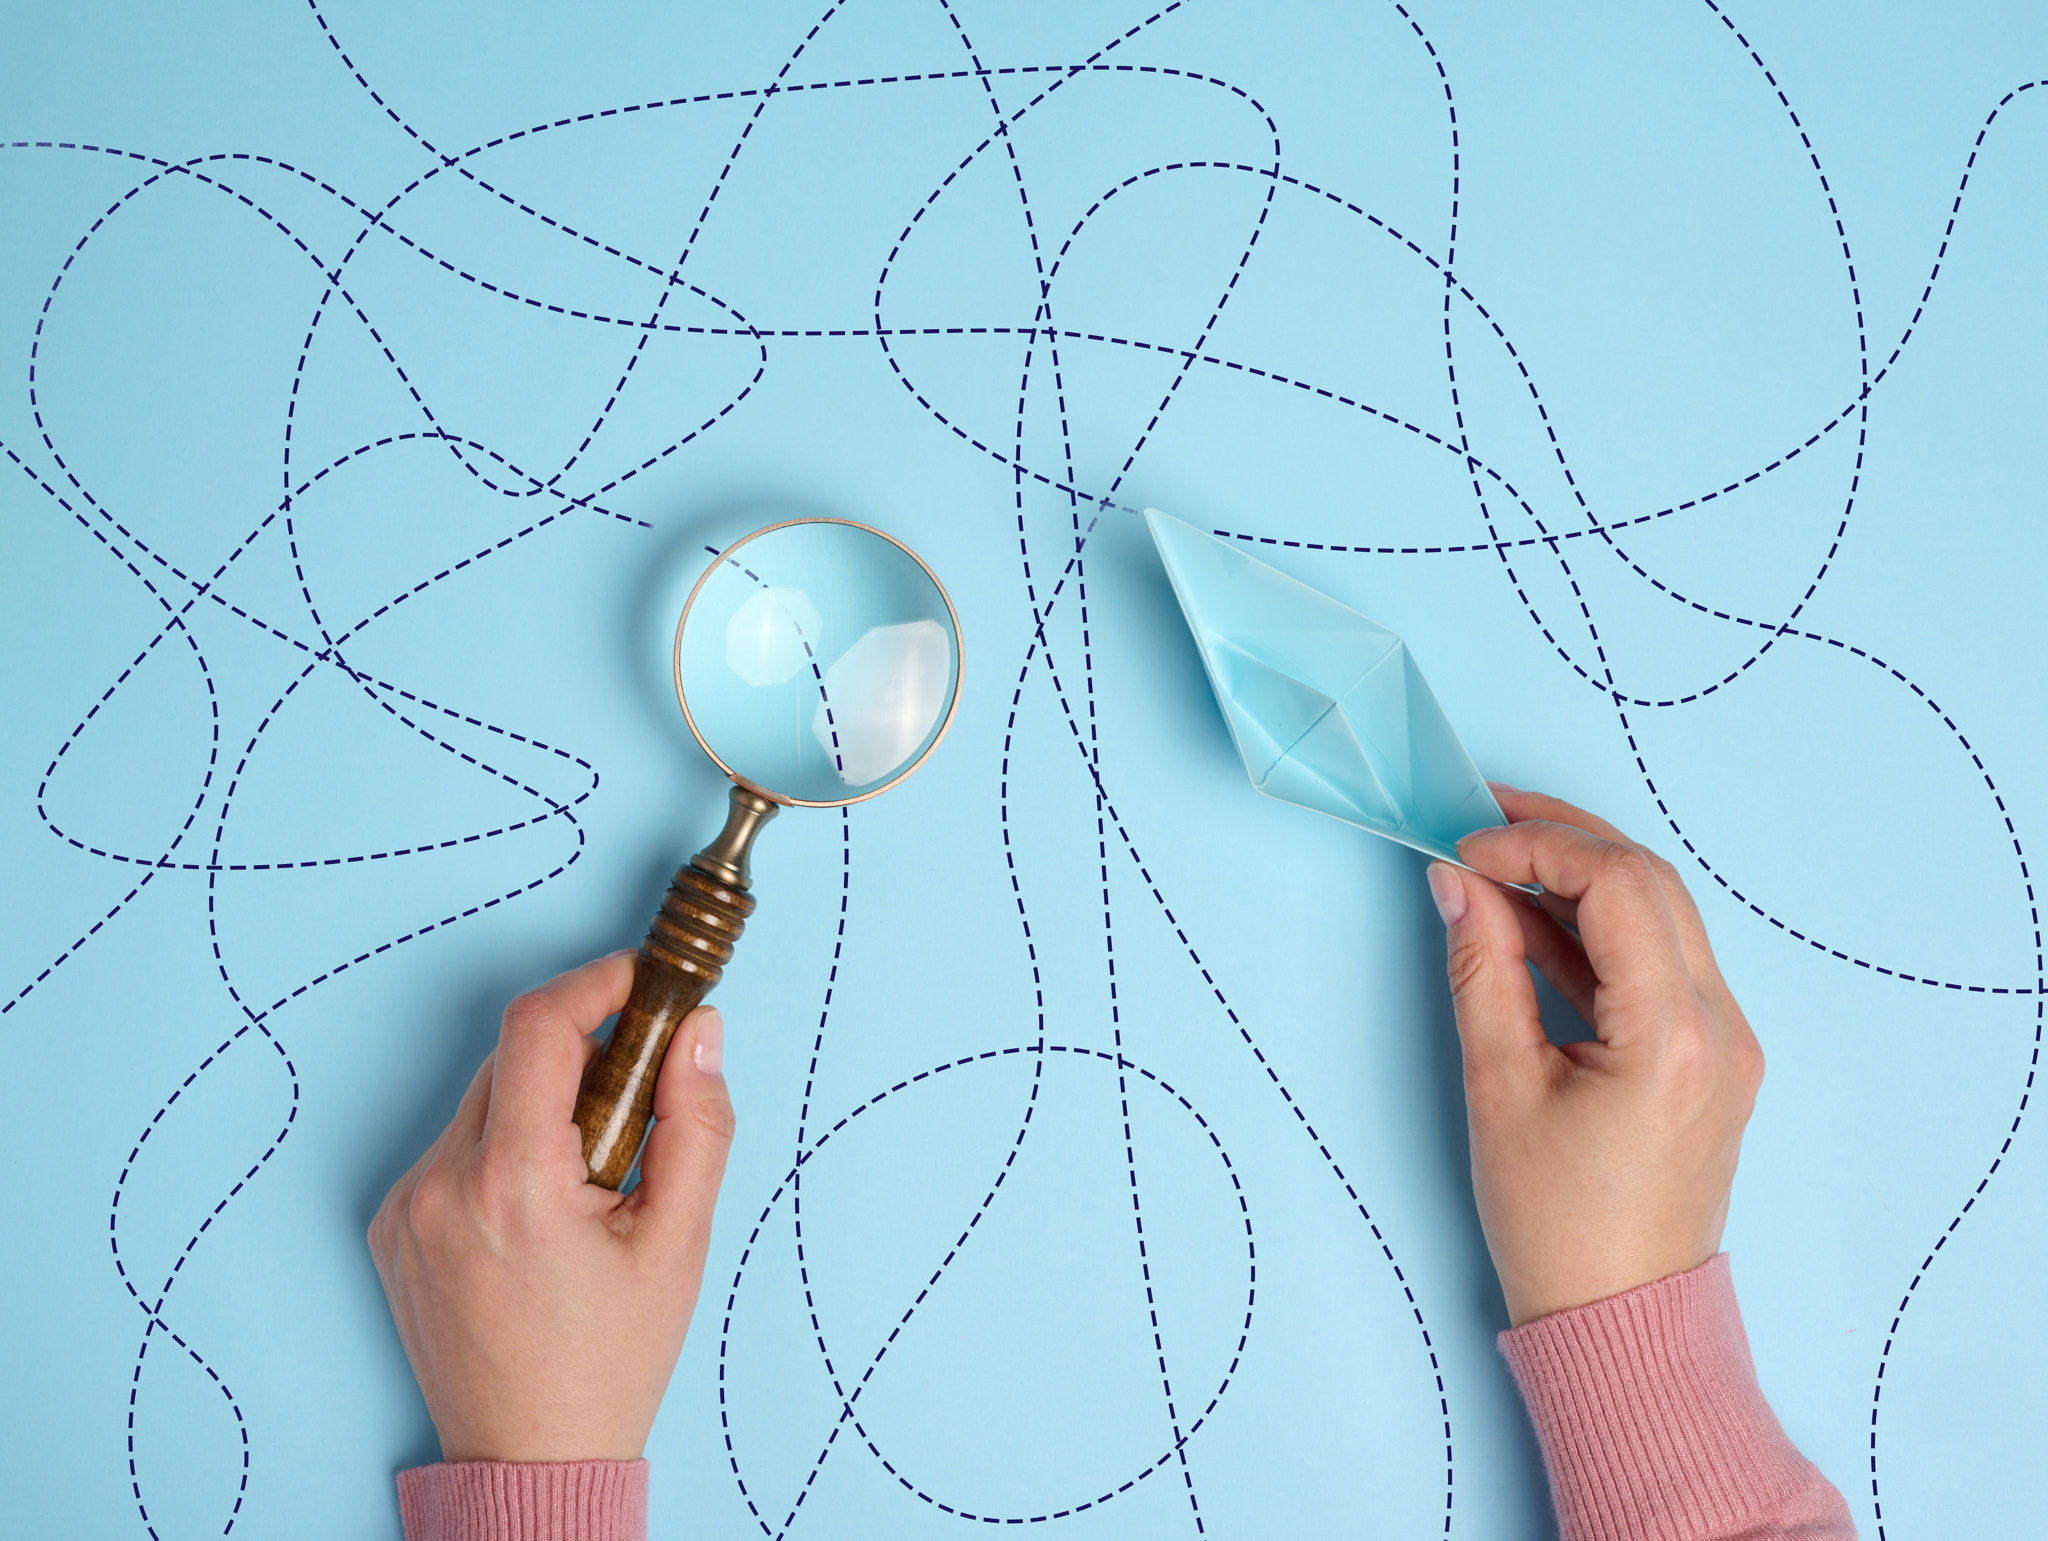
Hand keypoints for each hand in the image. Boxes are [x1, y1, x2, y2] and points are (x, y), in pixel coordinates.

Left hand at [368, 952, 733, 1461]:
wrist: (531, 1458)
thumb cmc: (610, 1360)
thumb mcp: (679, 1242)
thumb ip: (696, 1123)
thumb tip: (698, 1030)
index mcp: (513, 1186)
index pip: (539, 1028)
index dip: (596, 983)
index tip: (641, 979)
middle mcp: (440, 1185)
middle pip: (514, 1059)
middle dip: (584, 1055)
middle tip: (642, 1095)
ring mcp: (406, 1207)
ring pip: (485, 1101)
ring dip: (545, 1105)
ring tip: (592, 1176)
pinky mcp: (392, 1227)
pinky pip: (457, 1147)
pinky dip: (507, 1148)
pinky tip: (543, 1209)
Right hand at [1425, 788, 1763, 1326]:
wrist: (1619, 1318)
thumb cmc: (1556, 1224)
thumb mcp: (1498, 1088)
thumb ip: (1481, 970)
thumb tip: (1458, 885)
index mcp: (1674, 1034)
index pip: (1617, 884)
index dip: (1536, 846)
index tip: (1464, 848)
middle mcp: (1722, 1026)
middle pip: (1651, 882)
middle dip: (1565, 838)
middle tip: (1484, 818)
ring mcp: (1729, 1042)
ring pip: (1662, 914)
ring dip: (1583, 876)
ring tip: (1501, 858)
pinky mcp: (1713, 1057)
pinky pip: (1662, 962)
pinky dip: (1599, 930)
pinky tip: (1534, 921)